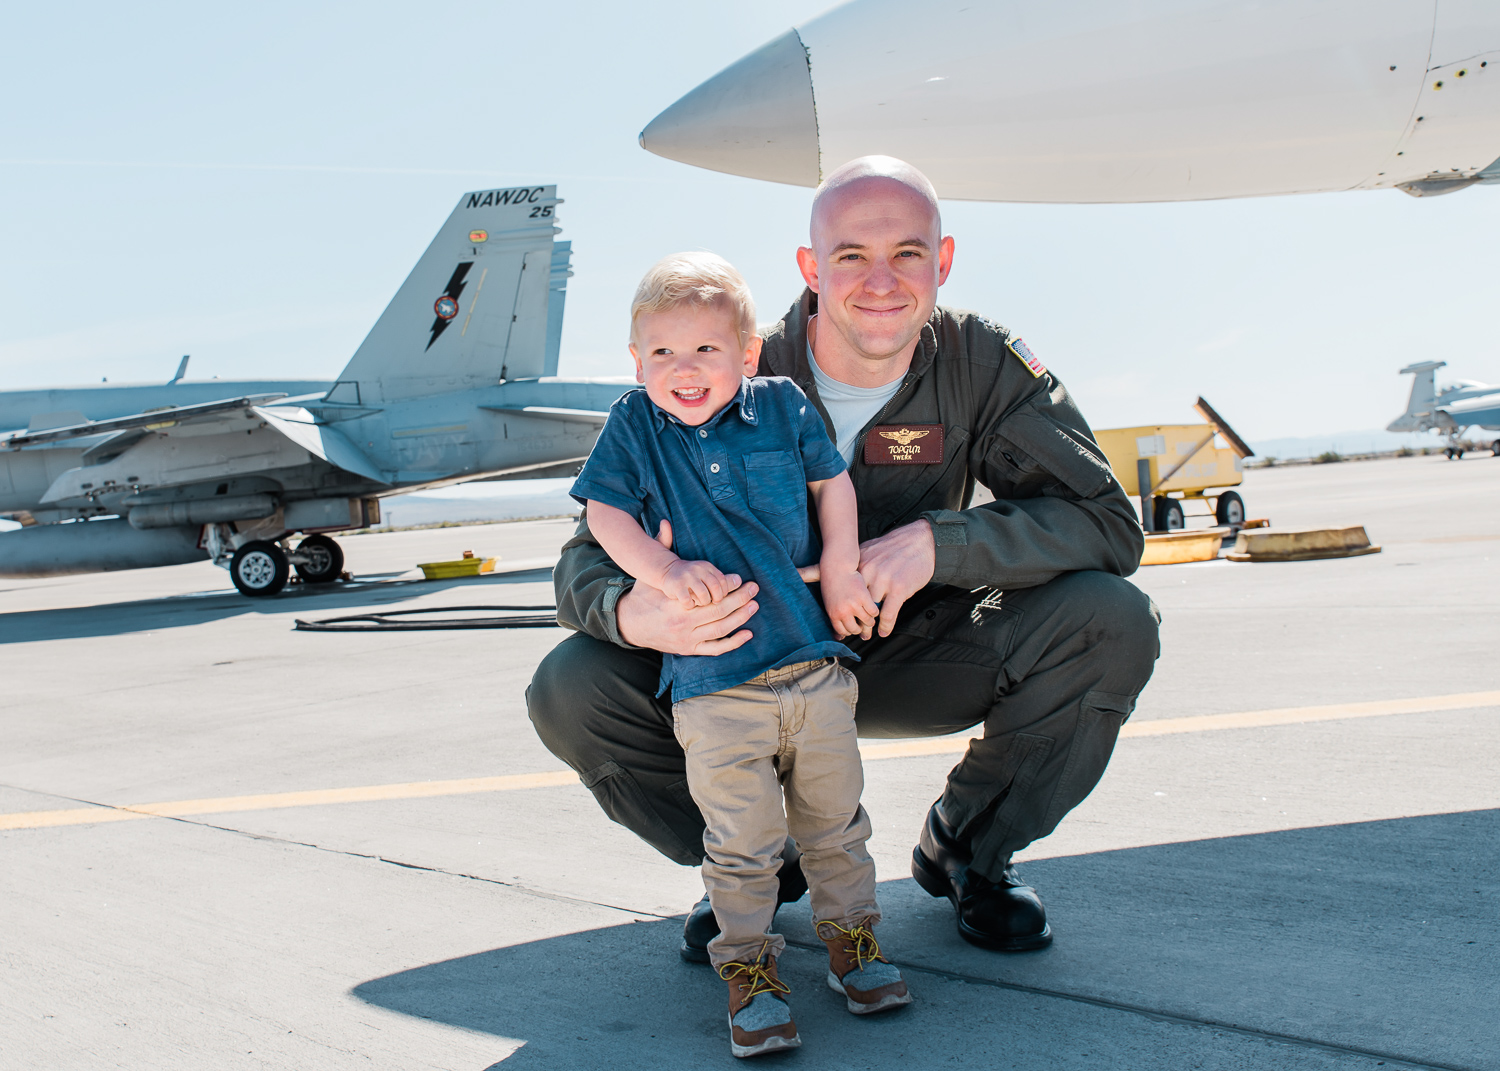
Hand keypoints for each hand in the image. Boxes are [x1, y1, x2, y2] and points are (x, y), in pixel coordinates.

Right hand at [616, 519, 759, 655]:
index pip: (707, 595)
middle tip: (754, 588)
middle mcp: (682, 624)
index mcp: (674, 604)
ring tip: (754, 605)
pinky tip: (748, 634)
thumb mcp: (649, 574)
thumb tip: (665, 523)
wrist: (630, 625)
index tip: (739, 578)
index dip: (726, 587)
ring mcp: (686, 639)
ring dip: (740, 617)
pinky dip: (733, 643)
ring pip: (720, 629)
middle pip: (718, 611)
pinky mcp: (689, 649)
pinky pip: (715, 648)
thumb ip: (660, 548)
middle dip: (739, 599)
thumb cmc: (644, 596)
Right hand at [661, 558, 733, 608]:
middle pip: (716, 588)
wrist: (664, 572)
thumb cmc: (689, 579)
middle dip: (719, 600)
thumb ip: (722, 579)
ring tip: (701, 606)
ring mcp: (686, 577)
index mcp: (706, 566)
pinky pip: (689, 601)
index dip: (725, 593)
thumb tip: (739, 580)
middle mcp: (697, 569)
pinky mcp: (676, 586)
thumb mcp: (704, 575)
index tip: (722, 600)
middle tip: (716, 605)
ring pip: (704, 596)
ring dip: (704, 604)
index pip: (723, 581)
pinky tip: (689, 607)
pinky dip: (691, 606)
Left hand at [799, 519, 935, 638]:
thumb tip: (836, 570)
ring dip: (869, 626)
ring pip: (870, 611)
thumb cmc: (893, 546)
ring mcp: (884, 580)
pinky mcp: (899, 588)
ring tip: (867, 634)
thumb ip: (854, 562)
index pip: (845, 589)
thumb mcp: (868, 549)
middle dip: (854, 619)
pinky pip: (888, 614)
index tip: (840, 618)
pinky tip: (883, 631)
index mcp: (860, 563)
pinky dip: (885, 626)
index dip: (843, 606)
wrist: (919, 540)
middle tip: (852, 631)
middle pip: (856, 603)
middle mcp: (869, 571)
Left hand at [819, 568, 879, 638]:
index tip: (855, 628)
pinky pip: (874, 611)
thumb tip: (838, 638)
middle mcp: (843, 612)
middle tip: (865, 625)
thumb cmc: (832, 579)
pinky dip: (876, 610)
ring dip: (871, 620)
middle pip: (856, 629)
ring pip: (868, 621)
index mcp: (833, 614)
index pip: (843, 631)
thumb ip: (835, 616)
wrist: (837, 562)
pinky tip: (875, 606)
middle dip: (862, 629)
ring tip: (872, 616)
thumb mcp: (828, 600)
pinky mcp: (865, 597)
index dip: (850, 631)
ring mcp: (854, 605)